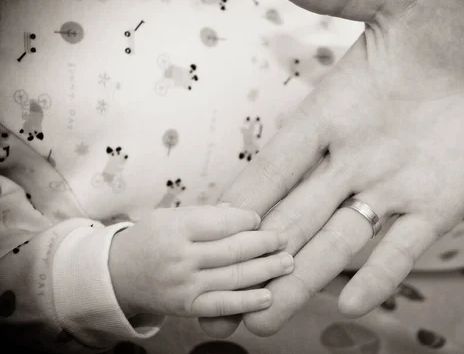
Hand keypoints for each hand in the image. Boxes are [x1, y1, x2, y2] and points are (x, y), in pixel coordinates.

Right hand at [108, 205, 292, 317]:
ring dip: (266, 270)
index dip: (248, 220)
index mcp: (176, 227)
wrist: (117, 274)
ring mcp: (184, 285)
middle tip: (284, 239)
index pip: (223, 222)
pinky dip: (248, 302)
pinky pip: (223, 305)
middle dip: (265, 243)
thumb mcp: (172, 216)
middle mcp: (181, 257)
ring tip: (287, 262)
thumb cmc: (151, 238)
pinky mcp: (187, 307)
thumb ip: (207, 215)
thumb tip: (243, 214)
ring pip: (234, 276)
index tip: (260, 219)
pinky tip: (268, 296)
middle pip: (234, 250)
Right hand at [200, 0, 463, 336]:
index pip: (275, 165)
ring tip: (266, 316)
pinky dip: (380, 272)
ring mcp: (393, 188)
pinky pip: (401, 246)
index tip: (209, 231)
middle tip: (219, 299)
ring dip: (304, 277)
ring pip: (338, 240)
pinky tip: (354, 302)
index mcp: (331, 116)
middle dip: (259, 256)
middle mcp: (352, 160)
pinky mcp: (436, 206)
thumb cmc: (451, 27)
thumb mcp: (392, 1)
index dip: (244, 198)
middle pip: (294, 216)